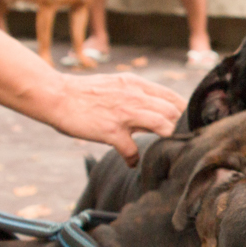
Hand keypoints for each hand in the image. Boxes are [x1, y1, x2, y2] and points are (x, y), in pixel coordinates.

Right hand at [50, 72, 185, 164]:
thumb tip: (155, 110)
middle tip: (181, 142)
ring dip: (166, 139)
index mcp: (137, 84)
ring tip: (165, 150)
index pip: (173, 97)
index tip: (189, 126)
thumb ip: (137, 95)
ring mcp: (123, 114)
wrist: (57, 95)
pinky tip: (132, 162)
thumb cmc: (85, 92)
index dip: (185, 113)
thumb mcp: (117, 84)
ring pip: (161, 125)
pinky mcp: (110, 130)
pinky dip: (134, 159)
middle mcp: (134, 96)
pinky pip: (131, 150)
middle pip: (173, 112)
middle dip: (181, 128)